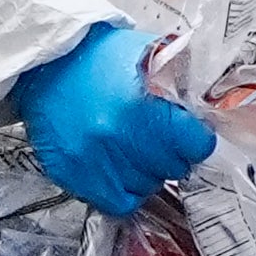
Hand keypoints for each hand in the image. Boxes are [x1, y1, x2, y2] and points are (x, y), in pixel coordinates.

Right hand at [10, 20, 216, 218]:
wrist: (44, 61)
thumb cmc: (99, 56)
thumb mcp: (149, 53)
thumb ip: (181, 82)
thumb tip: (211, 109)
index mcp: (140, 105)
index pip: (196, 145)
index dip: (196, 138)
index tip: (191, 133)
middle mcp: (116, 137)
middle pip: (174, 167)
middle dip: (173, 152)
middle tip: (160, 137)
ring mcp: (92, 160)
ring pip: (148, 187)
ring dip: (149, 171)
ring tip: (136, 147)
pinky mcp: (72, 175)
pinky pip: (116, 201)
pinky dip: (125, 190)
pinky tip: (122, 169)